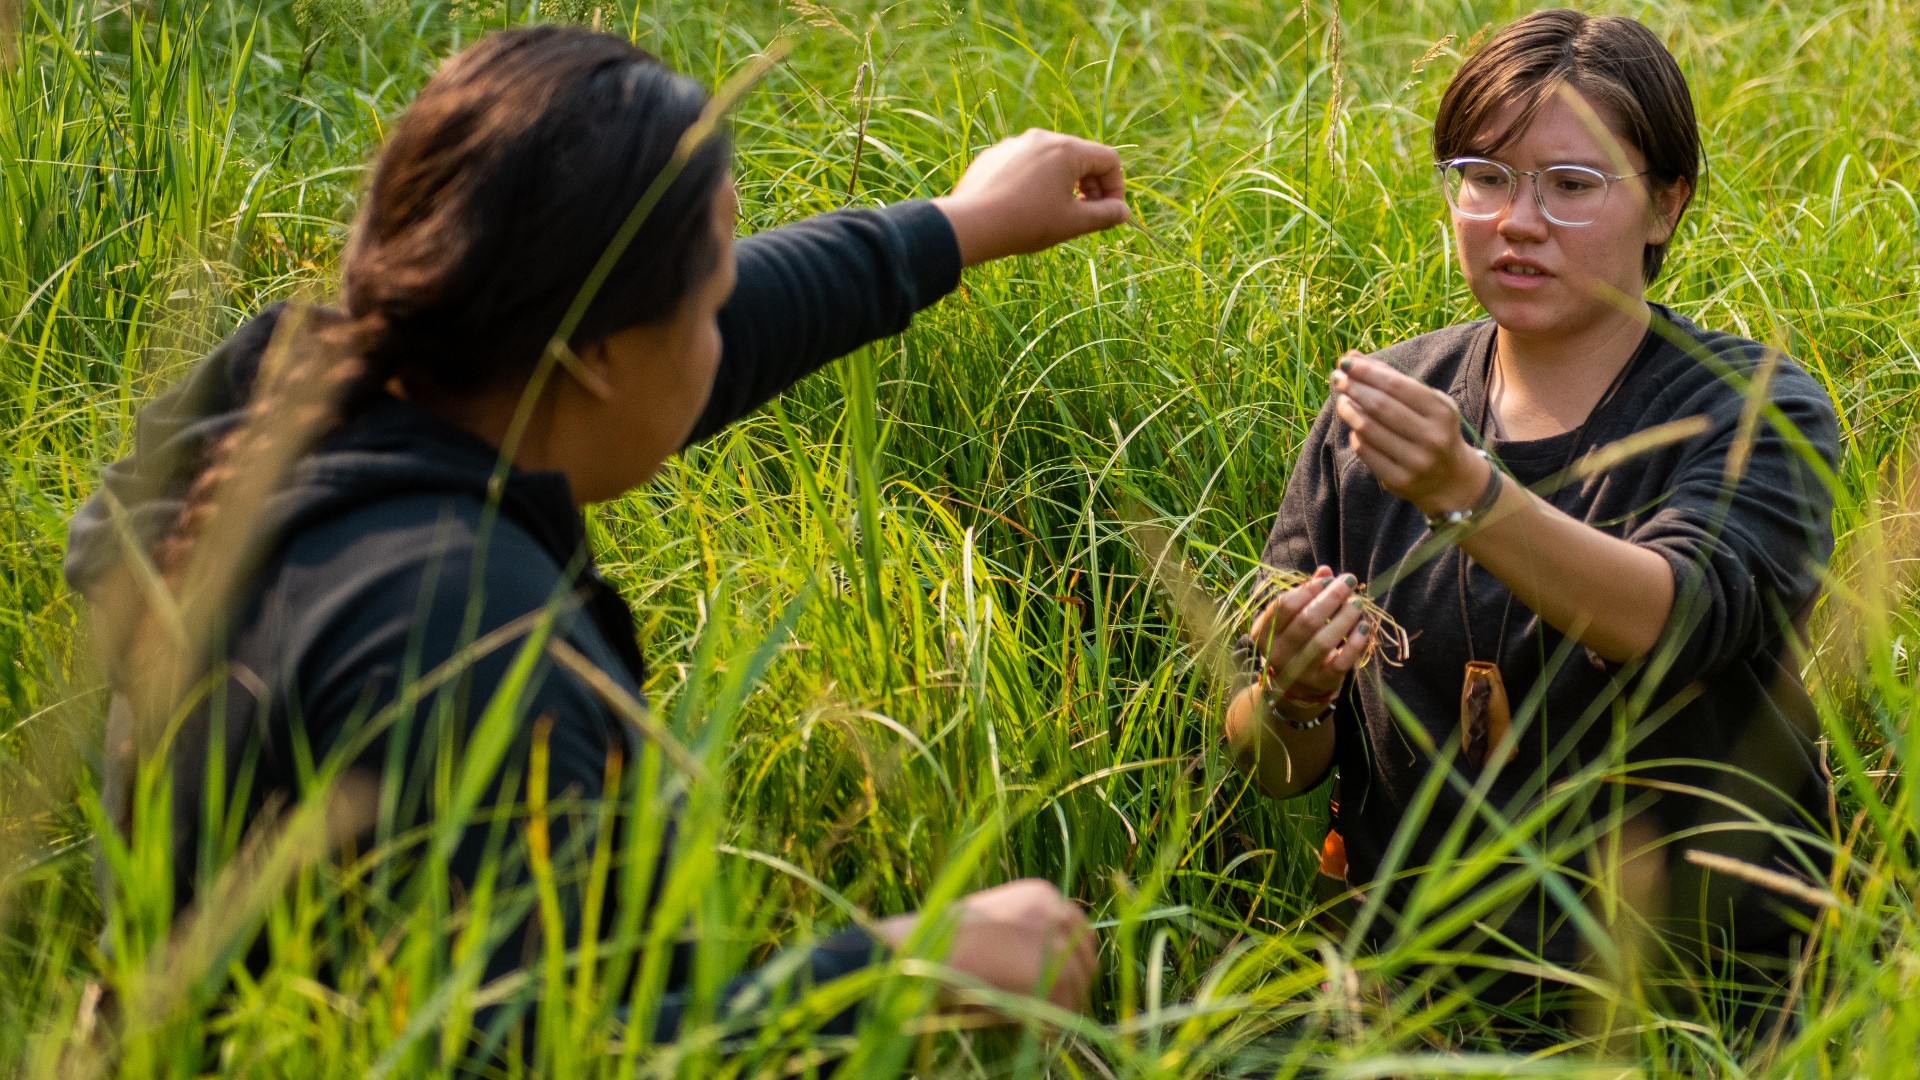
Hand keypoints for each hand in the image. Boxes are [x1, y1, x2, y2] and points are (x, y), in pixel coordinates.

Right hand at [875, 878, 1096, 1014]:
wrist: (933, 950)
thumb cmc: (950, 941)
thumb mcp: (996, 924)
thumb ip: (1027, 936)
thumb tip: (1055, 968)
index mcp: (1042, 895)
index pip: (1078, 927)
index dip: (1073, 957)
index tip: (1065, 978)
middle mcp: (1057, 912)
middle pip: (1086, 954)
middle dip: (1074, 981)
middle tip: (1057, 1004)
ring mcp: (1059, 941)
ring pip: (1078, 984)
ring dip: (1060, 1003)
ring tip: (1032, 1014)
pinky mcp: (1055, 971)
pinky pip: (1065, 1005)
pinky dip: (1048, 1019)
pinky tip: (1024, 1018)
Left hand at [932, 129, 1127, 266]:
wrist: (969, 224)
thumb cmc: (1026, 223)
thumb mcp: (1073, 223)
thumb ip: (1105, 215)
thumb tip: (1122, 212)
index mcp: (1067, 149)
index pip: (1109, 160)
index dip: (1116, 188)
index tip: (1107, 213)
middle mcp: (1042, 138)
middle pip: (1081, 156)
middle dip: (1090, 185)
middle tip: (1085, 214)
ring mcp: (1015, 144)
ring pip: (1052, 160)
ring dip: (1063, 184)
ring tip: (1054, 212)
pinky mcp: (995, 156)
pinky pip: (1026, 165)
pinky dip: (1035, 183)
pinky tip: (1024, 208)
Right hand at [1248, 565, 1372, 703]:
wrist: (1296, 688)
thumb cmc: (1295, 642)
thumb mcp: (1292, 619)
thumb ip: (1306, 594)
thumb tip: (1325, 570)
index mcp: (1264, 633)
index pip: (1284, 605)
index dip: (1308, 589)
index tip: (1329, 579)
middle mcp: (1278, 653)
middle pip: (1306, 620)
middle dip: (1331, 598)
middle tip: (1349, 583)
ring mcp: (1299, 670)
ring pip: (1324, 640)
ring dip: (1345, 617)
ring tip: (1358, 603)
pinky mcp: (1322, 681)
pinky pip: (1341, 661)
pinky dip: (1356, 643)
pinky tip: (1365, 627)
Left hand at [1330, 352, 1491, 517]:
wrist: (1450, 478)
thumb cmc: (1432, 429)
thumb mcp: (1425, 402)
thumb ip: (1392, 379)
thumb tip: (1353, 357)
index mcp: (1441, 412)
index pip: (1397, 386)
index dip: (1368, 372)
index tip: (1347, 363)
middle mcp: (1432, 437)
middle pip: (1380, 406)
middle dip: (1355, 388)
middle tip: (1338, 378)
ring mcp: (1416, 461)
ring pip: (1368, 429)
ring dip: (1348, 411)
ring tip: (1342, 400)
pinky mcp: (1400, 480)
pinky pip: (1366, 452)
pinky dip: (1356, 435)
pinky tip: (1354, 427)